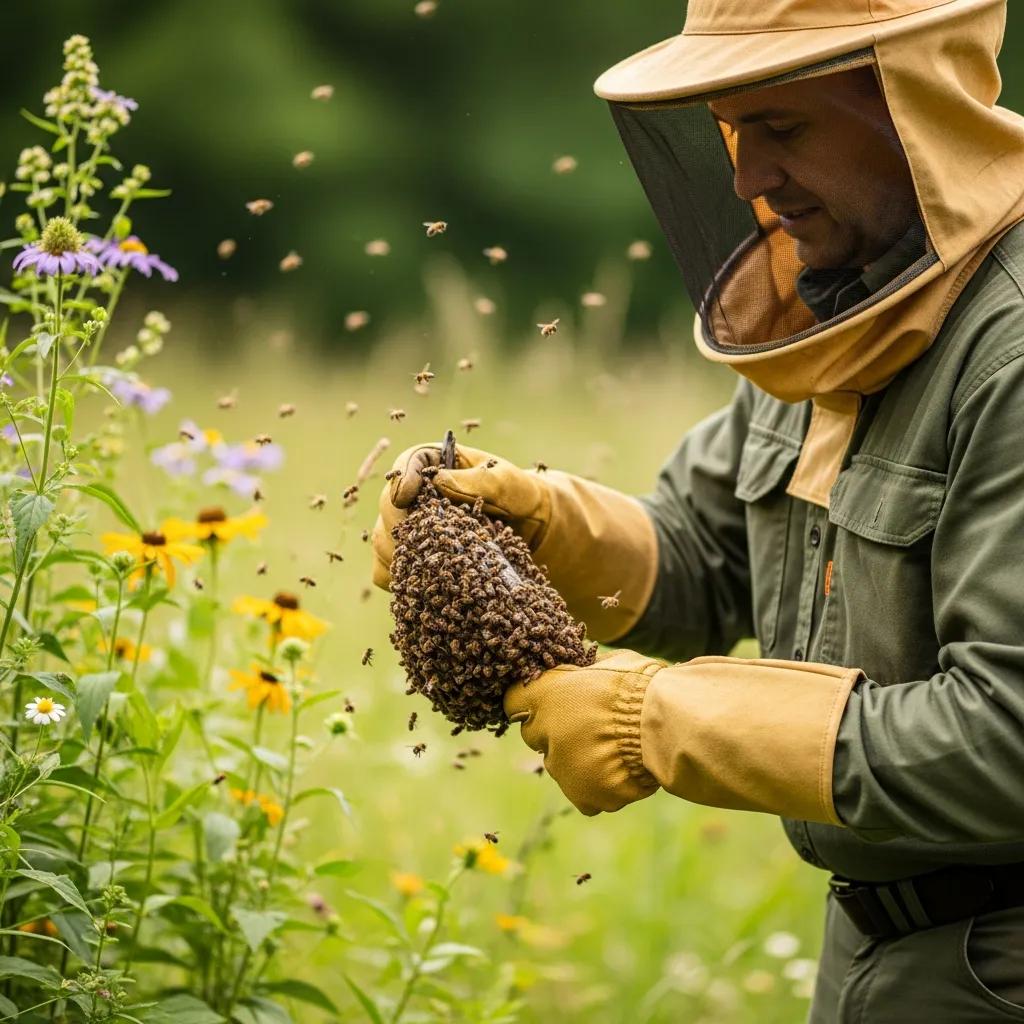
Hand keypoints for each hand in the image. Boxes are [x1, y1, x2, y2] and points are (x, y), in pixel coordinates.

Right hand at [371, 442, 550, 589]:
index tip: (406, 498)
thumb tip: (438, 482)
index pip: (405, 466)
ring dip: (405, 556)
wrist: (528, 529)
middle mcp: (412, 495)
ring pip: (382, 541)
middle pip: (388, 507)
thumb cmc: (516, 496)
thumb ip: (477, 482)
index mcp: (431, 463)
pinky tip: (428, 583)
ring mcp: (406, 528)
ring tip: (438, 564)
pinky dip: (402, 579)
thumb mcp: (505, 484)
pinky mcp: (408, 559)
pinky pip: (386, 572)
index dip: (402, 481)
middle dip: (405, 525)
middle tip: (432, 541)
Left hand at [503, 649, 662, 815]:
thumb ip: (585, 675)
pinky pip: (589, 794)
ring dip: (581, 762)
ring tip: (617, 749)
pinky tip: (623, 769)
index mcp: (544, 695)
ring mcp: (562, 770)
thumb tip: (583, 674)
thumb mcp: (607, 662)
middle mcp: (544, 734)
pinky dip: (602, 786)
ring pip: (564, 768)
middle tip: (593, 726)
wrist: (664, 724)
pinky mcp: (584, 797)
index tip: (553, 701)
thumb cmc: (640, 685)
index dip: (536, 701)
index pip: (516, 701)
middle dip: (560, 733)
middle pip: (540, 738)